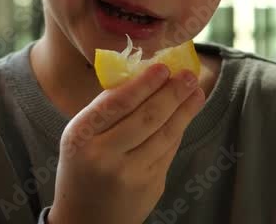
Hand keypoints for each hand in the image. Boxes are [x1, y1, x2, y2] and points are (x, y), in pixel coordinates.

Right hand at [48, 64, 204, 223]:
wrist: (86, 220)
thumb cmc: (82, 168)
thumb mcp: (79, 138)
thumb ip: (105, 111)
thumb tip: (144, 75)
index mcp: (80, 137)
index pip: (117, 103)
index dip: (143, 84)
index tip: (163, 67)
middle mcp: (104, 156)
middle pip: (146, 117)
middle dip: (172, 93)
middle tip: (188, 74)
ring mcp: (130, 174)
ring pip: (164, 134)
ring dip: (185, 110)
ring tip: (196, 91)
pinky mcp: (151, 186)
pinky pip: (168, 150)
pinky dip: (178, 130)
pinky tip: (185, 115)